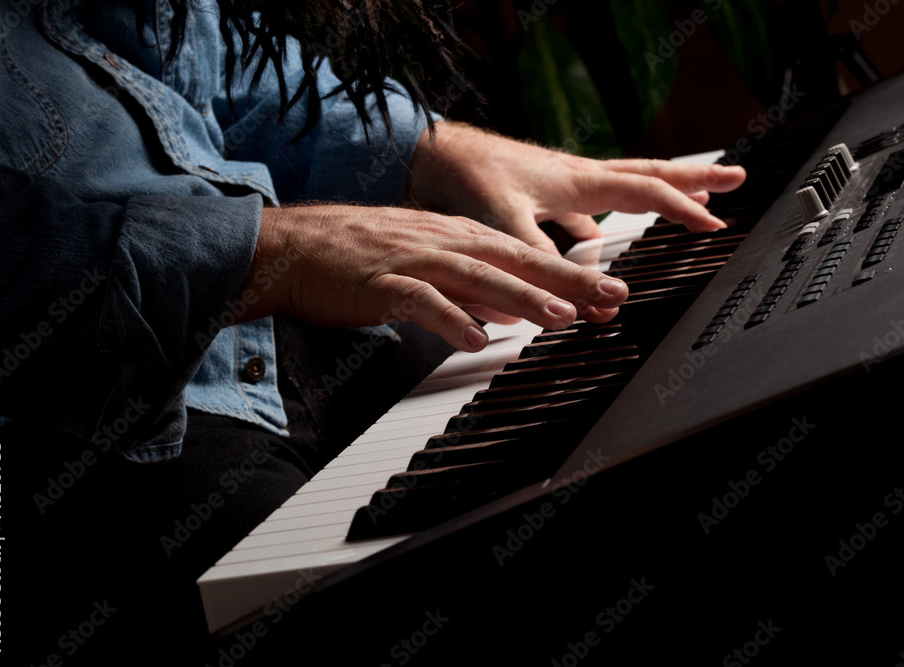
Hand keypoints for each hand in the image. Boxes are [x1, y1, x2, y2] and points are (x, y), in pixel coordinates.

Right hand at [236, 205, 628, 351]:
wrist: (293, 245)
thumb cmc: (358, 256)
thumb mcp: (424, 264)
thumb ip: (468, 286)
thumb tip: (509, 311)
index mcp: (455, 237)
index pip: (523, 254)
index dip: (569, 272)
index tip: (608, 292)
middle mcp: (441, 242)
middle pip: (513, 260)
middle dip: (566, 278)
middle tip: (610, 296)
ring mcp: (411, 259)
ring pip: (475, 276)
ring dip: (520, 296)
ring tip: (560, 316)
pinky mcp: (379, 282)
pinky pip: (419, 301)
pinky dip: (449, 317)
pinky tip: (475, 336)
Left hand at [406, 122, 746, 254]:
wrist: (432, 152)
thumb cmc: (467, 177)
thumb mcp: (506, 224)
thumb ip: (542, 262)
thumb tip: (575, 300)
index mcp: (579, 180)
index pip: (647, 191)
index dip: (684, 208)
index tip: (715, 224)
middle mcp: (579, 175)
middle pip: (651, 174)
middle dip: (696, 177)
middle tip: (735, 177)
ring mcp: (564, 181)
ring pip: (624, 184)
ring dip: (660, 191)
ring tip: (689, 198)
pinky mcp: (545, 190)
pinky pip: (589, 204)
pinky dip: (605, 218)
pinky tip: (600, 236)